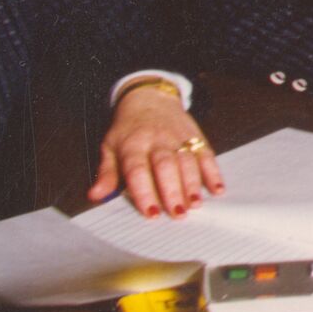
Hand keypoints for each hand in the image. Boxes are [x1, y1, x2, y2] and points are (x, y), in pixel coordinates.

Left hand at [90, 87, 223, 217]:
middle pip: (166, 165)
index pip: (138, 170)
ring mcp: (179, 137)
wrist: (150, 98)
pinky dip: (214, 172)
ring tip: (196, 204)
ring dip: (193, 183)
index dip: (145, 192)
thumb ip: (106, 173)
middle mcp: (157, 140)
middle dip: (173, 190)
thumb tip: (95, 195)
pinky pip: (207, 154)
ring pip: (188, 160)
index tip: (151, 213)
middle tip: (178, 213)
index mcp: (133, 145)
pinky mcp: (196, 137)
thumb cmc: (128, 129)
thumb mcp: (110, 147)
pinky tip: (217, 189)